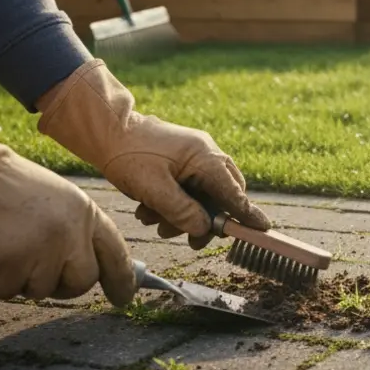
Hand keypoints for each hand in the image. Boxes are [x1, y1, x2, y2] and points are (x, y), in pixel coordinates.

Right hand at [0, 89, 135, 306]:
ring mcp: (41, 253)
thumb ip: (75, 229)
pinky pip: (6, 292)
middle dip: (63, 284)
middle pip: (82, 283)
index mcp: (85, 213)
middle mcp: (70, 235)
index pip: (116, 254)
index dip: (122, 280)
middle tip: (37, 268)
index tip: (123, 298)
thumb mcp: (55, 198)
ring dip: (21, 278)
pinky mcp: (9, 268)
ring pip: (41, 291)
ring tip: (4, 243)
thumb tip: (89, 267)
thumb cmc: (2, 184)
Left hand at [36, 59, 271, 248]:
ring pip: (202, 196)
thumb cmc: (129, 156)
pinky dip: (172, 203)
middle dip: (204, 220)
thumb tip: (203, 228)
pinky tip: (149, 209)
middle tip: (189, 239)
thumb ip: (181, 211)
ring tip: (153, 220)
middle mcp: (206, 154)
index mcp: (205, 157)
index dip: (247, 214)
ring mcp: (194, 156)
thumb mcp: (153, 189)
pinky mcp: (181, 160)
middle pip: (222, 197)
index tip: (263, 229)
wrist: (106, 130)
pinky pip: (188, 189)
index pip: (234, 192)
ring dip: (181, 214)